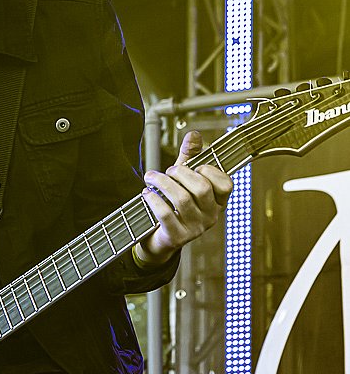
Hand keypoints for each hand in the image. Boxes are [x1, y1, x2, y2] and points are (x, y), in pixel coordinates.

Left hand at [135, 130, 232, 266]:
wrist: (158, 238)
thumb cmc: (174, 206)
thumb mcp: (184, 180)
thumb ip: (190, 157)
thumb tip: (194, 134)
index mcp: (218, 203)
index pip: (226, 184)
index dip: (209, 171)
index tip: (194, 167)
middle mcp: (210, 217)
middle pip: (201, 188)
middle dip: (180, 173)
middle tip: (167, 171)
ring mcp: (195, 229)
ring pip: (182, 199)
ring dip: (162, 183)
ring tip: (151, 178)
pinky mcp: (177, 237)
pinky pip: (165, 214)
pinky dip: (153, 199)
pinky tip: (146, 193)